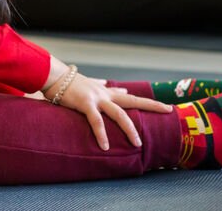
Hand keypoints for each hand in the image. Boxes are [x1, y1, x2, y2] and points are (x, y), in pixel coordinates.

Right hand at [46, 72, 172, 150]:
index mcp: (105, 92)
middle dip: (151, 105)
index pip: (129, 96)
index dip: (147, 102)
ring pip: (118, 114)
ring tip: (137, 144)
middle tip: (168, 110)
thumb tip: (111, 84)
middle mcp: (105, 94)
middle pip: (133, 100)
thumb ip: (101, 85)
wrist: (53, 75)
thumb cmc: (68, 81)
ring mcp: (96, 98)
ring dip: (129, 129)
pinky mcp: (85, 103)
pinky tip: (104, 146)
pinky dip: (101, 134)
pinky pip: (96, 121)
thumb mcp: (88, 83)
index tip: (163, 106)